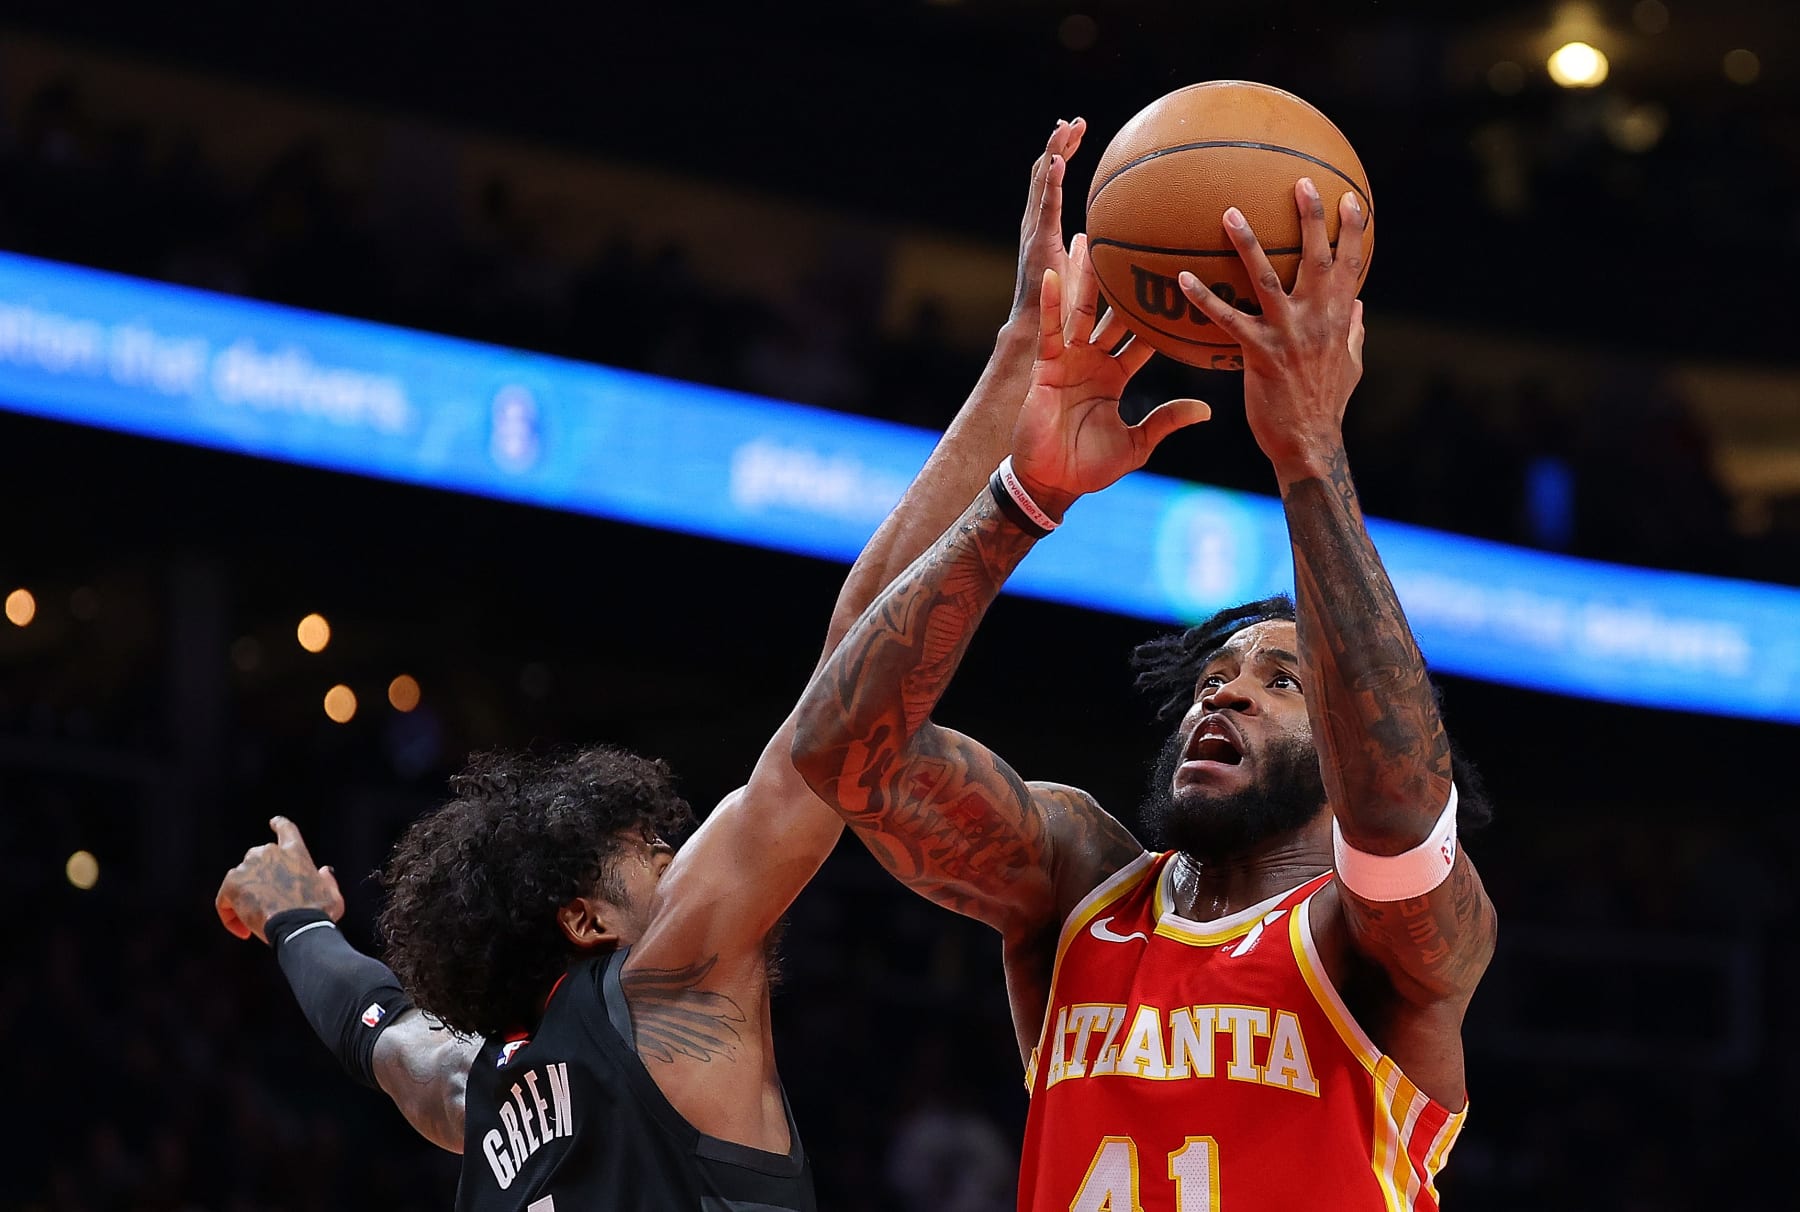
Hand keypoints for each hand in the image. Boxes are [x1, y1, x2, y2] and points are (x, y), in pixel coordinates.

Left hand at [216, 816, 344, 943]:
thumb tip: (324, 872)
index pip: (286, 829)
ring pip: (240, 879)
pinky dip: (230, 916)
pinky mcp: (232, 884)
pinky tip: (243, 930)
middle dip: (259, 877)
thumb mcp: (332, 894)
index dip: (279, 825)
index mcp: (295, 851)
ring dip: (245, 896)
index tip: (273, 822)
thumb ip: (327, 880)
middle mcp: (270, 852)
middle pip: (257, 858)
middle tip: (268, 903)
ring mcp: (249, 866)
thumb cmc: (318, 912)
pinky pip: (225, 900)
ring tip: (255, 921)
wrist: (298, 926)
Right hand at [1008, 118, 1086, 327]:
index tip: (1075, 132)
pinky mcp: (1038, 242)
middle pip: (1044, 173)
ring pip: (1041, 182)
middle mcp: (1034, 223)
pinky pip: (1046, 206)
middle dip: (1058, 144)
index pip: (1050, 182)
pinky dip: (1050, 181)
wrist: (1037, 328)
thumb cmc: (1057, 306)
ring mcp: (1034, 230)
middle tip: (1073, 122)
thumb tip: (1094, 236)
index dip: (1061, 154)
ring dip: (1053, 152)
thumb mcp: (1077, 270)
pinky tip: (1058, 160)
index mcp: (1042, 226)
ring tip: (1064, 127)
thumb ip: (1083, 251)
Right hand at [1010, 236, 1211, 515]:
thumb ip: (1166, 421)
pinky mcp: (1046, 368)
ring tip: (1089, 240)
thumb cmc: (1089, 466)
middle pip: (1112, 313)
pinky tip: (1053, 275)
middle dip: (1122, 282)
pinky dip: (1051, 304)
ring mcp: (1068, 361)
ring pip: (1081, 312)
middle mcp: (1092, 361)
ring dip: (1084, 277)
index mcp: (1114, 375)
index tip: (1182, 287)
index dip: (1159, 315)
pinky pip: (1050, 331)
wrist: (1052, 483)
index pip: (1142, 337)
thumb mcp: (1137, 444)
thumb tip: (1207, 408)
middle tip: (1141, 246)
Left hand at [1178, 179, 1367, 474]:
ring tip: (1229, 212)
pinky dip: (1204, 298)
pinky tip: (1182, 279)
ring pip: (1267, 279)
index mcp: (1340, 317)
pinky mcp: (1259, 354)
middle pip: (1317, 258)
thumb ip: (1354, 331)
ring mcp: (1289, 335)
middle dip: (1312, 218)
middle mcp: (1318, 319)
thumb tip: (1360, 304)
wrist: (1308, 443)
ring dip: (1249, 244)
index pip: (1351, 264)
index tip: (1350, 197)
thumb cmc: (1325, 405)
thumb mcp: (1350, 365)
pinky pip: (1227, 320)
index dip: (1353, 229)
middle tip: (1301, 180)